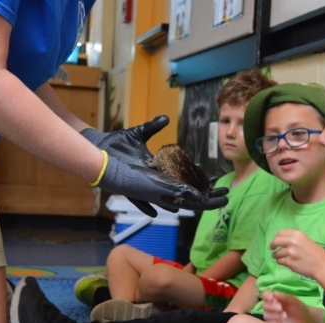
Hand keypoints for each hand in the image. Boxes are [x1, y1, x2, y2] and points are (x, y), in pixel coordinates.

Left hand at [81, 117, 227, 215]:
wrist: (98, 151)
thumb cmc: (115, 145)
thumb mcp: (140, 133)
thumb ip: (154, 127)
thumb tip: (166, 119)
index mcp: (159, 174)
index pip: (186, 182)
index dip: (202, 183)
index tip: (216, 181)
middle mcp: (159, 184)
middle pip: (190, 194)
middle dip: (209, 196)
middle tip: (226, 196)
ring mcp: (154, 188)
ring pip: (184, 199)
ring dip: (203, 200)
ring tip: (221, 201)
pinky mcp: (147, 188)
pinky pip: (170, 197)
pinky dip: (186, 199)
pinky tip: (201, 202)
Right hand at [262, 291, 315, 322]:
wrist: (305, 319)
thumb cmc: (298, 307)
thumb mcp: (293, 300)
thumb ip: (284, 297)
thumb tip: (274, 293)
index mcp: (274, 298)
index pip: (264, 295)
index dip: (266, 296)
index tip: (272, 298)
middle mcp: (270, 306)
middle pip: (264, 305)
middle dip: (272, 307)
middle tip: (281, 308)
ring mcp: (271, 316)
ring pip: (265, 315)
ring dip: (274, 316)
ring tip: (285, 317)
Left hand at [270, 229, 324, 278]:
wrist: (322, 265)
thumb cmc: (314, 253)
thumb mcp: (304, 240)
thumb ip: (292, 238)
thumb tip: (278, 240)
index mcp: (297, 234)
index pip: (280, 233)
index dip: (276, 237)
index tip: (276, 241)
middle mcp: (292, 242)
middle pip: (275, 241)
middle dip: (272, 245)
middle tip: (272, 248)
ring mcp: (290, 252)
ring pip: (276, 253)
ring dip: (277, 256)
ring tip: (283, 257)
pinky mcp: (289, 262)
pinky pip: (279, 261)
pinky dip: (281, 262)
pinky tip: (287, 262)